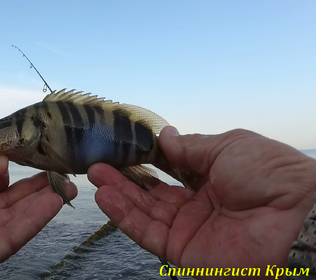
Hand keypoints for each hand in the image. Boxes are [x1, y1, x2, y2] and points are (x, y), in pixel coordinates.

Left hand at [0, 141, 76, 279]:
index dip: (2, 171)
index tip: (14, 158)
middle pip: (6, 202)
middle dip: (33, 187)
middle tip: (59, 171)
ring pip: (14, 219)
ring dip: (41, 202)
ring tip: (66, 184)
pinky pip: (11, 237)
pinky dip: (35, 219)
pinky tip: (54, 201)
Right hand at [88, 127, 315, 277]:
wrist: (295, 217)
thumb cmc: (269, 174)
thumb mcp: (228, 146)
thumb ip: (191, 147)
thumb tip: (164, 136)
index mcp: (213, 179)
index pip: (170, 172)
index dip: (147, 162)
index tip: (123, 148)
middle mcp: (198, 206)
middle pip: (152, 193)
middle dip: (125, 178)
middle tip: (98, 163)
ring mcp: (189, 230)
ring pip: (144, 212)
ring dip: (118, 195)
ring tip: (94, 175)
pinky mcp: (182, 253)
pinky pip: (147, 233)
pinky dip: (124, 216)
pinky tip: (105, 198)